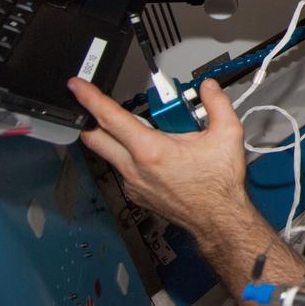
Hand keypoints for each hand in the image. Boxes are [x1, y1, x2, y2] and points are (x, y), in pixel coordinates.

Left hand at [69, 78, 252, 230]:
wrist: (218, 219)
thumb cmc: (218, 184)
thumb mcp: (227, 134)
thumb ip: (217, 104)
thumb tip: (207, 88)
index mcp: (151, 150)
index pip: (110, 118)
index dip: (90, 98)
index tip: (77, 86)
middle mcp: (134, 168)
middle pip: (95, 139)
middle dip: (88, 119)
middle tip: (93, 106)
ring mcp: (132, 184)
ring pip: (111, 154)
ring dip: (118, 138)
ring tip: (150, 133)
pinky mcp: (136, 194)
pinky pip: (124, 170)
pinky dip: (132, 157)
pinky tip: (157, 156)